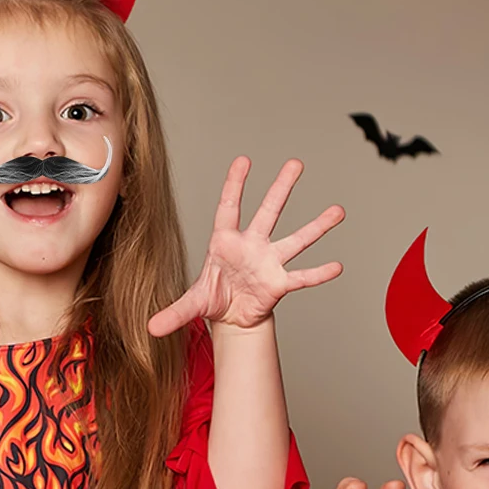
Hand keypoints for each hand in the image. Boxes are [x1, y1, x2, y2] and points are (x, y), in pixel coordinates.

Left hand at [148, 156, 342, 336]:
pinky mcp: (280, 283)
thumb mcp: (192, 303)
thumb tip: (150, 328)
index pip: (229, 207)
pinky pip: (302, 277)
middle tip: (296, 163)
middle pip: (268, 212)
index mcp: (225, 242)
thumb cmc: (214, 298)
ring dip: (316, 227)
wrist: (232, 318)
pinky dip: (318, 273)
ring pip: (295, 240)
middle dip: (281, 188)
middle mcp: (252, 245)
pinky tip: (337, 266)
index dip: (235, 185)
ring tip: (338, 211)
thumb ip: (174, 312)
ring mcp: (269, 262)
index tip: (243, 160)